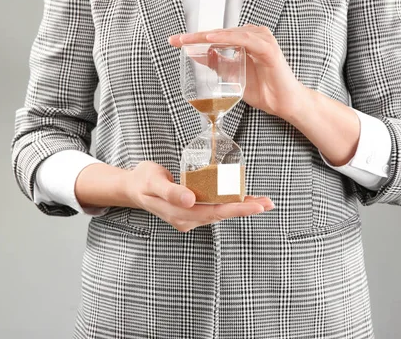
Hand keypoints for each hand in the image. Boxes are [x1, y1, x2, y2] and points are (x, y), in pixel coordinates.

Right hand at [125, 161, 273, 231]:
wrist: (132, 188)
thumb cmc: (143, 180)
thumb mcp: (153, 181)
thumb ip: (170, 191)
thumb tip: (190, 199)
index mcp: (180, 213)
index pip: (214, 211)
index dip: (237, 208)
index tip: (257, 206)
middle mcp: (187, 219)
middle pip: (222, 214)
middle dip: (246, 209)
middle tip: (269, 203)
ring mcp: (189, 218)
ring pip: (220, 213)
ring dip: (241, 207)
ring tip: (262, 202)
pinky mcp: (191, 212)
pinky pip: (214, 209)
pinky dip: (230, 204)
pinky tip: (242, 199)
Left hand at [169, 25, 305, 117]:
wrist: (283, 103)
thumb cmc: (262, 89)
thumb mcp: (232, 76)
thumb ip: (217, 64)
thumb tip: (195, 55)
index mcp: (245, 40)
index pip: (216, 36)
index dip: (194, 39)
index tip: (174, 42)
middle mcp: (253, 35)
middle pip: (219, 33)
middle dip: (196, 36)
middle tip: (176, 40)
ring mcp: (261, 40)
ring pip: (229, 34)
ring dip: (208, 36)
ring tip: (189, 39)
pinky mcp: (268, 48)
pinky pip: (244, 40)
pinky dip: (227, 39)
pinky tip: (211, 40)